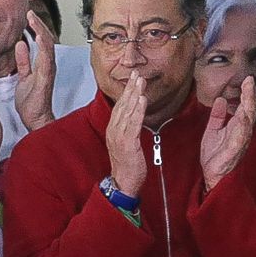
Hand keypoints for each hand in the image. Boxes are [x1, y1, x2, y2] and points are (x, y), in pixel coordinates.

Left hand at [13, 11, 58, 132]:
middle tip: (29, 12)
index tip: (28, 15)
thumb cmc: (32, 102)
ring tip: (33, 19)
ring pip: (48, 46)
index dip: (36, 27)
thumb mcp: (24, 77)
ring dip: (40, 31)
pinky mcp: (45, 79)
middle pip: (47, 39)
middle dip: (38, 24)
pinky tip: (38, 37)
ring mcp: (48, 71)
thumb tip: (21, 44)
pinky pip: (46, 60)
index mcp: (42, 64)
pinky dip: (43, 47)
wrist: (35, 119)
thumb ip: (24, 61)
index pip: (41, 41)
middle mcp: (47, 65)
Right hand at [105, 74, 147, 196]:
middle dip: (129, 88)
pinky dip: (138, 110)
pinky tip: (142, 99)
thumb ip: (129, 129)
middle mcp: (114, 130)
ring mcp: (119, 136)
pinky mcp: (127, 143)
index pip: (119, 106)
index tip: (132, 79)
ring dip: (134, 94)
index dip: (126, 92)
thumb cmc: (127, 165)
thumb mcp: (126, 144)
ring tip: (140, 81)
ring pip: (127, 111)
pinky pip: (133, 123)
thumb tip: (136, 118)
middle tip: (136, 74)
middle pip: (122, 105)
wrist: (123, 182)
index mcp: (113, 129)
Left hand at [201, 76, 255, 190]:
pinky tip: (243, 115)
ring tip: (248, 91)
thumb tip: (220, 99)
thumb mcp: (212, 130)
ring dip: (249, 104)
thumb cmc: (215, 155)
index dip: (247, 92)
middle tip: (249, 80)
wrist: (212, 174)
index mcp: (237, 125)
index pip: (245, 105)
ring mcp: (241, 139)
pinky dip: (243, 124)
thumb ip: (217, 116)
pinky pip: (241, 135)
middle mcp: (242, 131)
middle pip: (250, 109)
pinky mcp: (235, 148)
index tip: (247, 79)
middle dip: (251, 94)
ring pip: (248, 118)